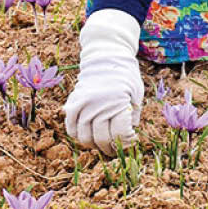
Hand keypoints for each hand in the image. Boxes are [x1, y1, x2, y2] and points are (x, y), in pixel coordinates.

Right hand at [62, 9, 143, 155]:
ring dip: (93, 145)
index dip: (125, 143)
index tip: (129, 142)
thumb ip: (133, 115)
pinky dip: (77, 136)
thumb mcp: (137, 94)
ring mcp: (83, 104)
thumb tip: (127, 137)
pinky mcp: (73, 103)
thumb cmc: (126, 76)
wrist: (106, 57)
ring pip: (84, 137)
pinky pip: (71, 127)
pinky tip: (87, 136)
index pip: (118, 134)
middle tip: (114, 151)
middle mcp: (99, 104)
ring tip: (101, 145)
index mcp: (117, 102)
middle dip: (110, 149)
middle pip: (101, 138)